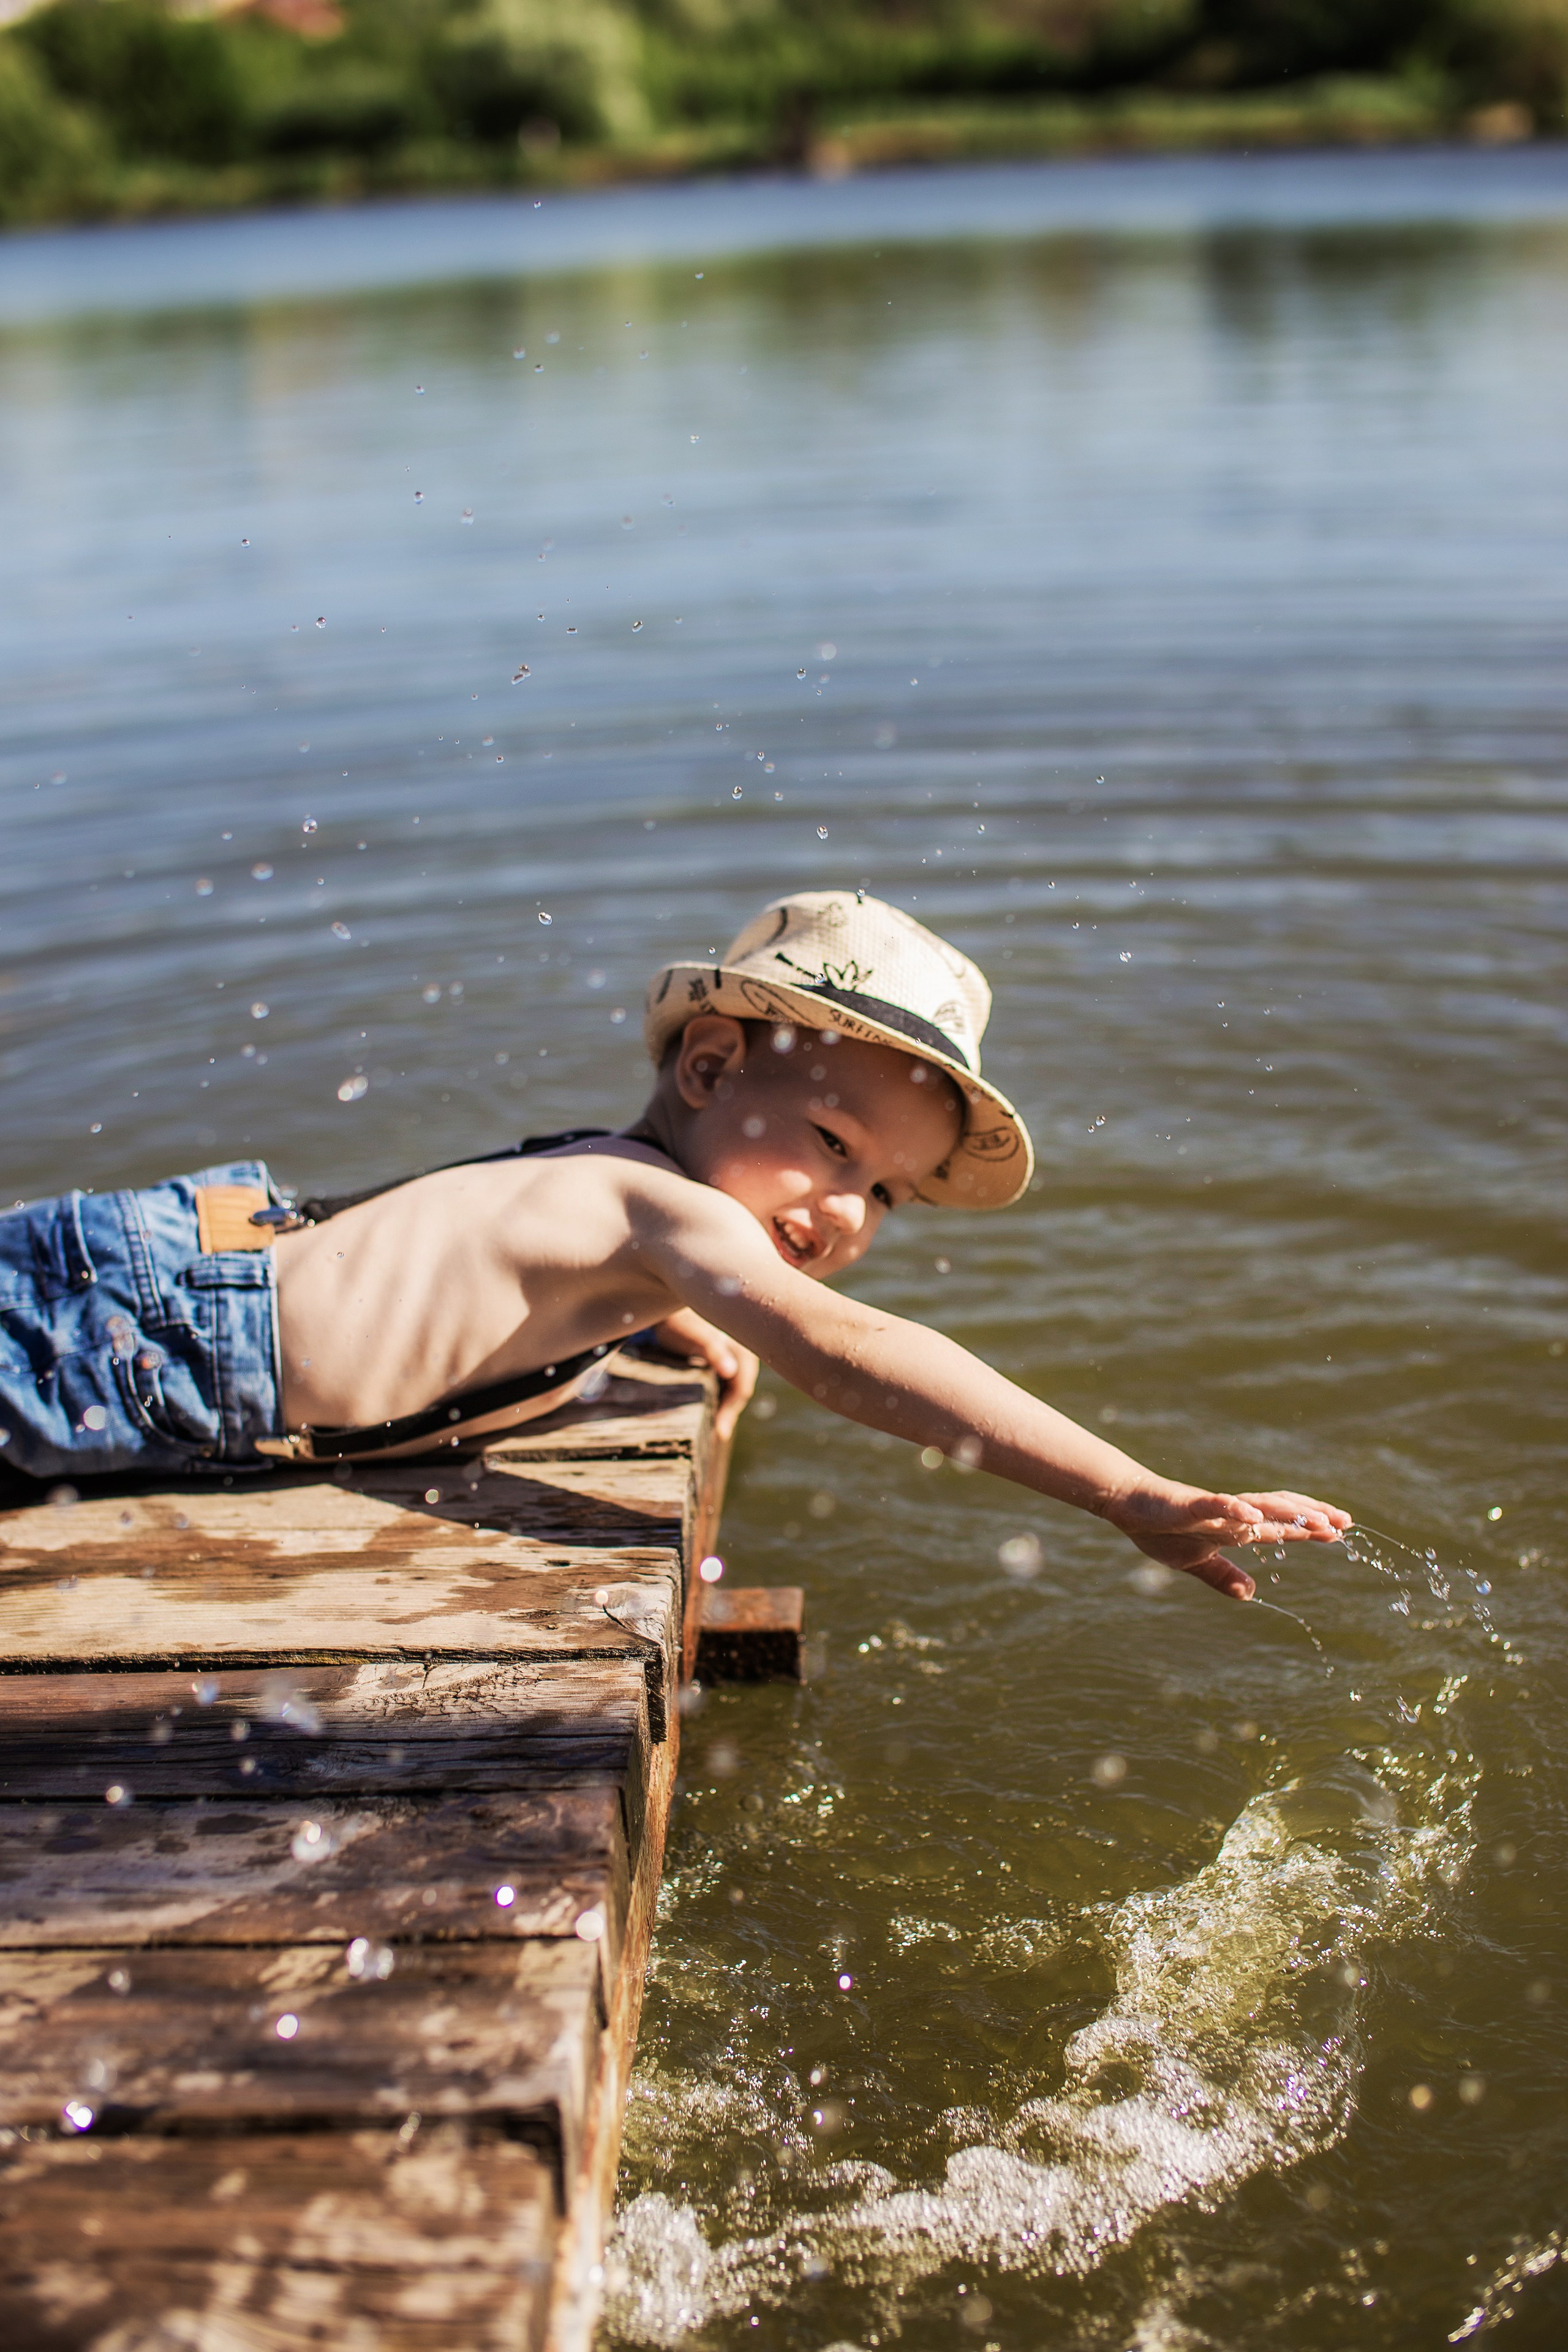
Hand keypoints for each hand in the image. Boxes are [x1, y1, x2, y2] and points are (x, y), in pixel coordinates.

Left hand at [647, 1308, 758, 1442]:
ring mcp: (732, 1359)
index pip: (742, 1388)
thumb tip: (729, 1370)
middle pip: (738, 1391)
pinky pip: (723, 1384)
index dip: (731, 1411)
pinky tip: (704, 1409)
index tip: (719, 1432)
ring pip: (731, 1389)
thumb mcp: (696, 1336)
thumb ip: (713, 1350)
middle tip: (713, 1435)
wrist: (666, 1304)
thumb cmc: (681, 1319)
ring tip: (708, 1429)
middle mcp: (741, 1356)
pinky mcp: (720, 1362)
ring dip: (721, 1407)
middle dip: (727, 1413)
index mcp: (741, 1350)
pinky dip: (715, 1397)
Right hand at [1104, 1482, 1350, 1600]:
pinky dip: (1235, 1508)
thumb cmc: (1160, 1530)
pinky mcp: (1189, 1504)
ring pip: (1256, 1506)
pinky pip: (1216, 1505)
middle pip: (1279, 1512)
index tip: (1340, 1531)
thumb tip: (1250, 1593)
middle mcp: (1231, 1515)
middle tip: (1345, 1522)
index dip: (1309, 1528)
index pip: (1279, 1526)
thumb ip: (1222, 1575)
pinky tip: (1253, 1514)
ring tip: (1315, 1517)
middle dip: (1311, 1516)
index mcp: (1234, 1529)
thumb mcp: (1195, 1563)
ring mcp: (1213, 1509)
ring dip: (1287, 1511)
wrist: (1127, 1506)